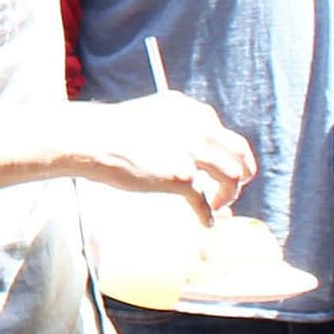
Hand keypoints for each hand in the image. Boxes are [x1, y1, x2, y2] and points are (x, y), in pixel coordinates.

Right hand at [73, 93, 254, 210]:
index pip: (222, 133)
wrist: (91, 139)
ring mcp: (192, 151)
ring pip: (233, 175)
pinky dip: (208, 215)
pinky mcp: (182, 176)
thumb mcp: (152, 116)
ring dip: (229, 194)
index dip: (225, 154)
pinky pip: (205, 202)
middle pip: (239, 151)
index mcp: (191, 110)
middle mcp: (199, 126)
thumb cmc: (111, 131)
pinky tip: (205, 223)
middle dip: (243, 172)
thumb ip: (174, 128)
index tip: (219, 168)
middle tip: (234, 188)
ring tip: (218, 205)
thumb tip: (187, 159)